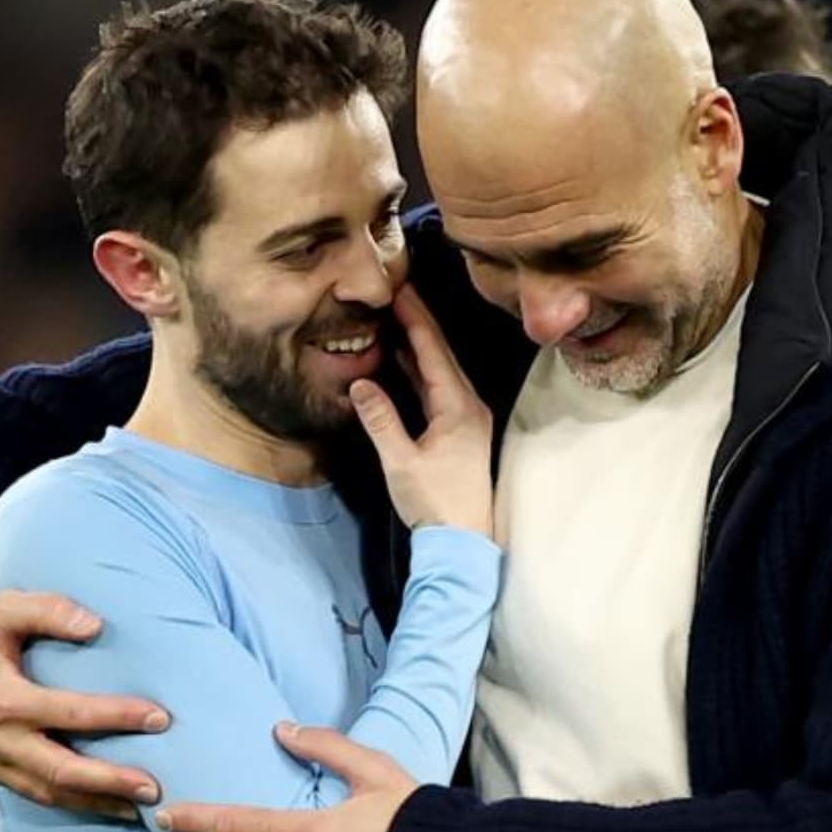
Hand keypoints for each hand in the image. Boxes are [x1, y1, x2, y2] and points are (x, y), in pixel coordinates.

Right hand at [0, 590, 168, 817]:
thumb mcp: (2, 606)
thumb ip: (50, 611)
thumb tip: (96, 625)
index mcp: (1, 700)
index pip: (70, 714)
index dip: (116, 717)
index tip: (159, 718)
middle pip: (60, 770)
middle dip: (110, 782)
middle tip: (155, 787)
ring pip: (47, 791)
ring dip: (94, 802)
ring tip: (138, 807)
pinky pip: (30, 792)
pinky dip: (67, 800)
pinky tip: (100, 803)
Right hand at [351, 282, 492, 534]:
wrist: (463, 541)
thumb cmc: (435, 503)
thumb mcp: (401, 461)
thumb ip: (381, 420)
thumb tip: (361, 383)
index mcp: (459, 407)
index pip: (433, 351)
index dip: (415, 318)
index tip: (400, 289)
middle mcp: (469, 405)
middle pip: (441, 353)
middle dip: (418, 321)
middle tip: (397, 292)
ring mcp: (467, 416)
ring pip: (440, 369)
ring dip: (418, 343)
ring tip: (396, 316)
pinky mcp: (460, 429)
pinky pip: (438, 387)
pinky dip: (419, 368)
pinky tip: (404, 359)